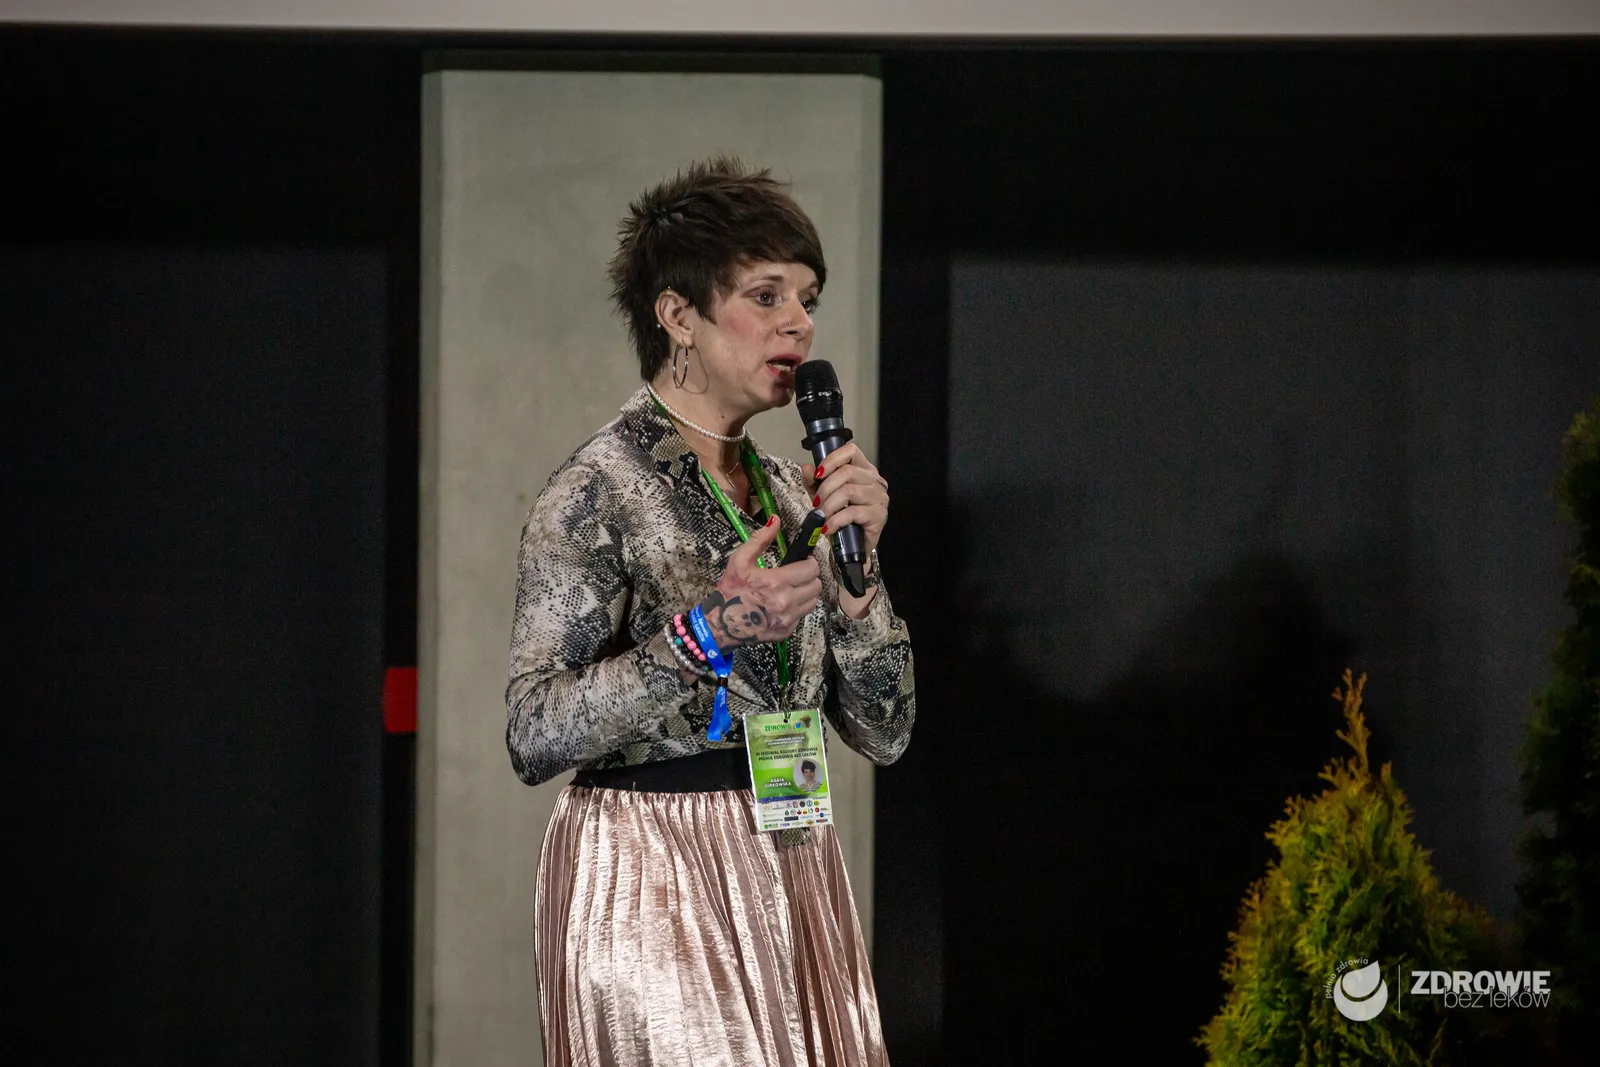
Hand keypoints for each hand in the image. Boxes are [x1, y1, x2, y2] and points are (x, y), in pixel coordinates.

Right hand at [698, 516, 822, 650]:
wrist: (720, 624)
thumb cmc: (730, 590)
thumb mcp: (739, 560)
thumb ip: (760, 539)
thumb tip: (776, 520)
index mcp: (776, 582)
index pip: (811, 569)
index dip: (809, 563)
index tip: (802, 562)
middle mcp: (785, 602)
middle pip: (817, 586)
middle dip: (810, 577)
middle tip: (798, 575)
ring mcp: (787, 619)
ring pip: (813, 601)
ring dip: (806, 593)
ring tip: (792, 589)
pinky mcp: (786, 631)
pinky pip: (802, 616)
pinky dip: (797, 609)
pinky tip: (783, 604)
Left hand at [803, 442, 888, 555]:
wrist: (853, 545)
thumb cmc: (842, 517)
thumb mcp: (823, 496)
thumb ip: (814, 481)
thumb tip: (807, 468)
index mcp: (863, 470)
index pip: (851, 451)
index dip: (832, 459)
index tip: (818, 473)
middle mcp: (875, 480)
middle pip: (847, 472)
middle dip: (825, 489)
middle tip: (816, 504)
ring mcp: (879, 497)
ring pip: (849, 491)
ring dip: (829, 505)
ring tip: (822, 517)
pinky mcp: (879, 515)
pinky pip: (853, 512)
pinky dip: (835, 520)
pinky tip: (828, 528)